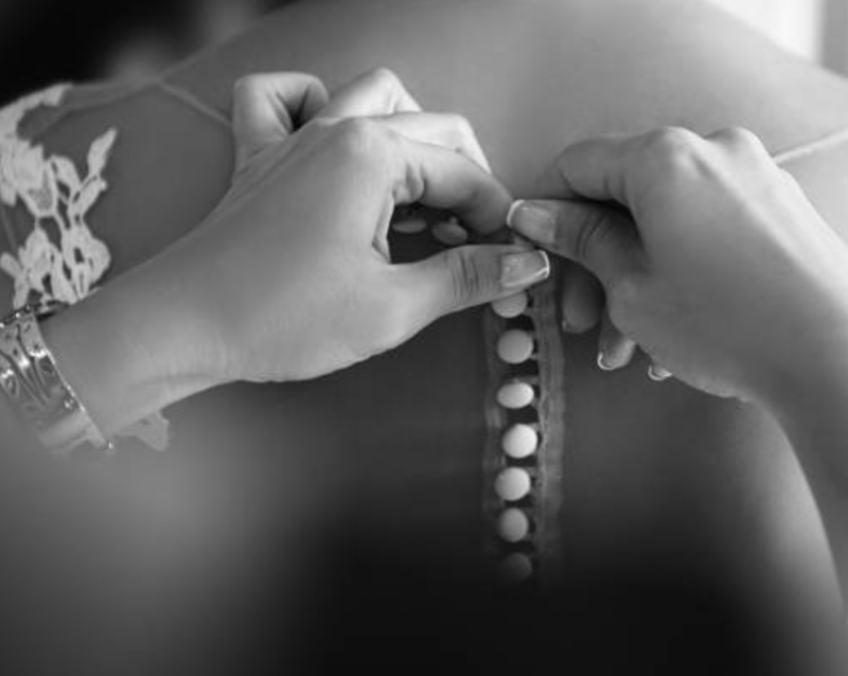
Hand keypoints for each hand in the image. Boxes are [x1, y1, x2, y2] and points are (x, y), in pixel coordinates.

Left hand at [161, 69, 549, 383]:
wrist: (181, 328)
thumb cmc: (281, 319)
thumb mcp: (392, 308)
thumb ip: (467, 277)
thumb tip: (528, 263)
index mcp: (372, 155)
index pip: (464, 174)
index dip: (497, 219)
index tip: (510, 260)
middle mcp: (336, 129)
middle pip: (434, 126)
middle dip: (467, 179)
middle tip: (473, 241)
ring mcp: (293, 138)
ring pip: (374, 95)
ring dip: (411, 134)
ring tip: (419, 196)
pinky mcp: (258, 158)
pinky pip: (281, 100)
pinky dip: (311, 104)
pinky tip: (330, 143)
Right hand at [508, 126, 847, 403]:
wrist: (840, 356)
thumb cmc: (727, 323)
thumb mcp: (631, 287)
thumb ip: (582, 241)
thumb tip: (535, 213)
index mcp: (663, 157)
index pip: (578, 165)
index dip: (547, 213)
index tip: (536, 259)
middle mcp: (712, 150)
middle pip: (625, 197)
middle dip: (595, 264)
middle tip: (581, 324)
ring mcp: (755, 176)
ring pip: (668, 222)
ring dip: (637, 281)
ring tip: (629, 352)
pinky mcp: (783, 208)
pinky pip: (709, 231)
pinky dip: (681, 273)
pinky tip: (675, 335)